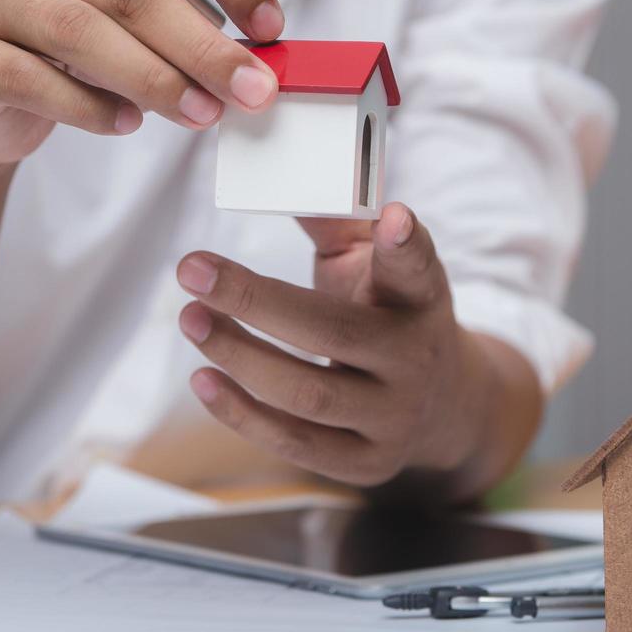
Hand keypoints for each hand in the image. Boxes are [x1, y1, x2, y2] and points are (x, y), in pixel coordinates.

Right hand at [0, 0, 284, 167]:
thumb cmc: (82, 59)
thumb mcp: (140, 31)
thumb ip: (190, 31)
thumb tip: (257, 66)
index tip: (271, 26)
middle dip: (203, 46)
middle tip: (250, 91)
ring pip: (83, 32)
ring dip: (152, 78)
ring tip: (201, 115)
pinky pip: (34, 80)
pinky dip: (88, 107)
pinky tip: (127, 125)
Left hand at [175, 204, 513, 489]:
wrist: (441, 404)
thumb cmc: (385, 314)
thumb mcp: (372, 263)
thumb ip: (334, 220)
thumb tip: (267, 167)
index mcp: (422, 298)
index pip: (417, 267)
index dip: (403, 244)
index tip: (392, 216)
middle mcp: (415, 358)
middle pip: (333, 332)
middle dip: (254, 301)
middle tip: (191, 269)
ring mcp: (393, 417)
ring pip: (308, 394)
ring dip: (237, 356)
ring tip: (190, 319)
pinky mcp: (366, 463)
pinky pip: (294, 443)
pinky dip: (241, 413)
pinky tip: (204, 378)